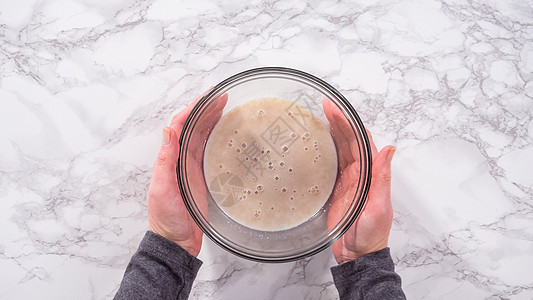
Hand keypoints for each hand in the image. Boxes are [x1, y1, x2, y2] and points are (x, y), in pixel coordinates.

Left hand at [147, 90, 226, 256]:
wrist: (176, 241)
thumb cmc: (166, 218)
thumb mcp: (162, 188)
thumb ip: (165, 159)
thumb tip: (168, 129)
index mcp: (171, 158)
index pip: (181, 125)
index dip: (193, 108)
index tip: (207, 96)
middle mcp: (182, 159)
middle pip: (194, 127)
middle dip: (207, 109)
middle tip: (223, 96)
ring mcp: (193, 167)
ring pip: (203, 136)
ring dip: (213, 119)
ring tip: (227, 106)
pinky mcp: (204, 177)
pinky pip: (211, 151)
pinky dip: (218, 138)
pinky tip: (228, 132)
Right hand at [324, 100, 395, 263]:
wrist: (359, 255)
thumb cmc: (371, 234)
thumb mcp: (379, 206)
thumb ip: (382, 177)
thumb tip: (389, 148)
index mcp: (370, 175)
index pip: (360, 141)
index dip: (349, 123)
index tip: (337, 109)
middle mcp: (359, 175)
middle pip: (348, 142)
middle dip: (337, 122)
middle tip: (324, 106)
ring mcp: (347, 182)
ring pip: (339, 151)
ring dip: (331, 133)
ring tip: (318, 118)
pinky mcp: (336, 191)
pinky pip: (330, 166)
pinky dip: (324, 153)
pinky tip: (316, 145)